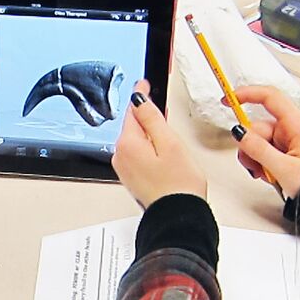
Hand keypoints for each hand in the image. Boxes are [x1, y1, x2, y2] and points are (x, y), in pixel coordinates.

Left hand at [112, 81, 206, 205]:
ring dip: (149, 135)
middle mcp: (120, 156)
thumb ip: (152, 118)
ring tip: (167, 140)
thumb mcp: (169, 143)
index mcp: (128, 144)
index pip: (132, 110)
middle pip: (133, 126)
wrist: (178, 216)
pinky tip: (162, 154)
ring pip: (135, 141)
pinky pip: (137, 155)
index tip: (144, 83)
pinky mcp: (132, 178)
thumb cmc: (179, 184)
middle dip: (147, 118)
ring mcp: (124, 168)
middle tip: (162, 110)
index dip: (141, 95)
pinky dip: (148, 149)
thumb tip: (138, 98)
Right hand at [228, 86, 299, 197]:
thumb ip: (258, 149)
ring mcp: (289, 138)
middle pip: (258, 126)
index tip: (229, 99)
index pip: (270, 97)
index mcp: (298, 124)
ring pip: (258, 139)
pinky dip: (261, 161)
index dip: (247, 94)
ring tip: (265, 172)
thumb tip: (239, 132)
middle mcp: (293, 127)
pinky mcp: (285, 148)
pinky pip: (264, 149)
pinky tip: (268, 172)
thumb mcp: (283, 168)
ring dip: (255, 157)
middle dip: (250, 146)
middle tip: (254, 165)